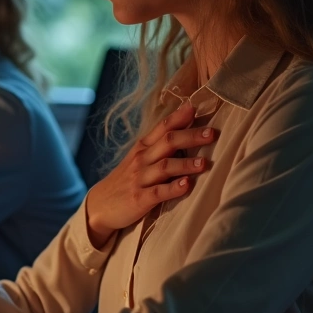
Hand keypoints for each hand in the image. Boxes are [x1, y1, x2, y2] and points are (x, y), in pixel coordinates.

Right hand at [84, 101, 217, 246]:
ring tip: (204, 163)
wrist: (100, 205)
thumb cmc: (127, 180)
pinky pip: (158, 192)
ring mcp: (140, 178)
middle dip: (190, 136)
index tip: (195, 107)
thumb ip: (159, 146)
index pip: (162, 127)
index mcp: (143, 147)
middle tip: (211, 133)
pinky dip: (173, 188)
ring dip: (185, 163)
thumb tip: (187, 132)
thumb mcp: (139, 159)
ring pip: (165, 167)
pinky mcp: (140, 198)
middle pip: (168, 142)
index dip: (179, 117)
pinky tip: (186, 185)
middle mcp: (142, 159)